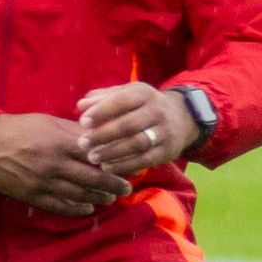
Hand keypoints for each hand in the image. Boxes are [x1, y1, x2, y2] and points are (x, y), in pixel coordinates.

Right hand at [0, 112, 123, 216]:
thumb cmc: (19, 128)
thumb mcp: (48, 122)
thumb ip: (72, 131)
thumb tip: (97, 136)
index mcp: (61, 143)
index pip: (96, 155)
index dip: (113, 163)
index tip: (127, 166)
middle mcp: (55, 164)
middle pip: (92, 178)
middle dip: (112, 185)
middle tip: (127, 189)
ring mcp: (44, 182)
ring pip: (78, 194)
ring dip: (97, 198)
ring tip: (110, 199)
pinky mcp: (33, 195)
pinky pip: (59, 205)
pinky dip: (76, 209)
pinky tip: (87, 209)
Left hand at [75, 81, 201, 177]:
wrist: (180, 118)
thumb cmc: (141, 106)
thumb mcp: (126, 95)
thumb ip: (103, 98)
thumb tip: (81, 105)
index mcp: (144, 93)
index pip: (121, 101)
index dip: (102, 111)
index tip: (83, 122)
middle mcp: (157, 111)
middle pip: (128, 124)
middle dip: (103, 135)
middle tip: (83, 143)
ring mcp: (164, 132)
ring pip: (137, 144)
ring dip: (112, 152)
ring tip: (93, 157)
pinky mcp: (167, 151)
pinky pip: (145, 160)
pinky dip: (124, 165)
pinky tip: (107, 167)